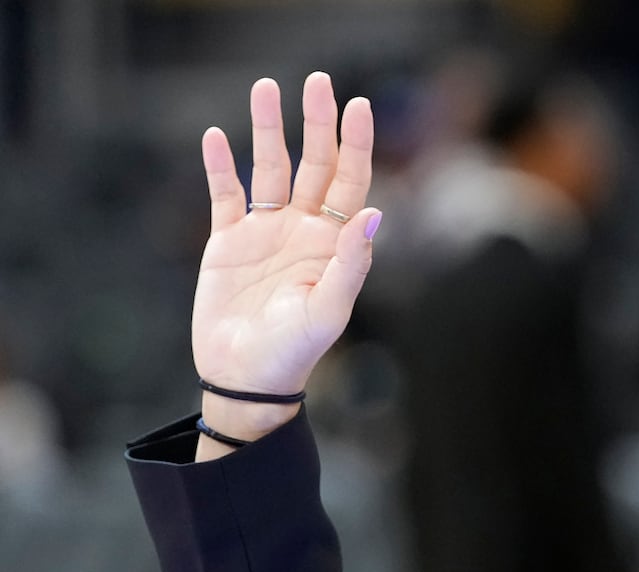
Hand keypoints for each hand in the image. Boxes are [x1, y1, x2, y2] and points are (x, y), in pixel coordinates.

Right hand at [193, 73, 379, 399]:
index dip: (355, 144)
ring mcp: (265, 232)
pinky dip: (221, 166)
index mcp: (334, 243)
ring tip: (263, 88)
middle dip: (315, 123)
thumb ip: (352, 264)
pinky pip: (225, 194)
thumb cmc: (296, 351)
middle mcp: (303, 230)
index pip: (350, 182)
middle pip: (313, 164)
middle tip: (316, 81)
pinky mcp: (227, 242)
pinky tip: (218, 136)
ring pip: (269, 169)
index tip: (358, 105)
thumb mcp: (330, 309)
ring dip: (266, 130)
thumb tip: (375, 215)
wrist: (247, 377)